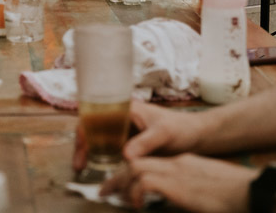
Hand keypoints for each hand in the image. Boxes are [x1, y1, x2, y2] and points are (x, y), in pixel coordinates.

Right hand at [72, 101, 198, 172]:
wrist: (196, 136)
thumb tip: (125, 155)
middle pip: (93, 126)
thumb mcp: (164, 134)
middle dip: (83, 144)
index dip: (85, 130)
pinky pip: (109, 147)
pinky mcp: (129, 141)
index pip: (96, 114)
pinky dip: (101, 156)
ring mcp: (124, 129)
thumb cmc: (182, 128)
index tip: (82, 149)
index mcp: (125, 108)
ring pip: (99, 137)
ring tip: (84, 167)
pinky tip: (100, 168)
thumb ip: (145, 143)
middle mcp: (121, 116)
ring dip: (90, 151)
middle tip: (79, 165)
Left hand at [100, 154, 256, 211]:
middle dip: (118, 176)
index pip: (151, 163)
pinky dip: (135, 191)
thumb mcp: (207, 192)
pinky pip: (145, 182)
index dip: (132, 173)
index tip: (121, 187)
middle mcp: (178, 164)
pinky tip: (135, 203)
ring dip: (120, 182)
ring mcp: (178, 172)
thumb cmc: (238, 195)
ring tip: (110, 195)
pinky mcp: (179, 185)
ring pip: (136, 168)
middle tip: (105, 190)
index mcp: (185, 165)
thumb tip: (176, 202)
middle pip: (137, 162)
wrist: (255, 193)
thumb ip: (188, 194)